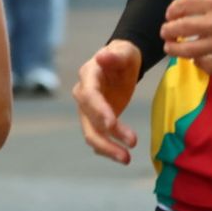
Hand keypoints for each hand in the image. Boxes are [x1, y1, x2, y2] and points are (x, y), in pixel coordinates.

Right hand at [73, 40, 141, 164]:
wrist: (121, 62)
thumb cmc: (123, 55)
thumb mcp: (123, 52)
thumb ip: (114, 55)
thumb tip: (103, 55)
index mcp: (88, 76)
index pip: (89, 96)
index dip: (99, 111)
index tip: (112, 124)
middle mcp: (83, 95)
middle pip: (89, 121)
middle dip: (106, 138)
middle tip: (127, 150)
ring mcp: (88, 110)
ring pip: (93, 134)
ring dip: (108, 148)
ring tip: (127, 158)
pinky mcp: (96, 119)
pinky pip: (99, 137)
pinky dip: (109, 148)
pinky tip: (122, 156)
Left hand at [159, 0, 211, 74]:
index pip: (179, 6)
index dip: (171, 11)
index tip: (172, 14)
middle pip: (178, 29)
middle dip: (168, 30)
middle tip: (169, 31)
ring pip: (187, 51)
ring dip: (175, 49)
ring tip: (173, 47)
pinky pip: (207, 65)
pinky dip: (199, 63)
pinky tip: (198, 59)